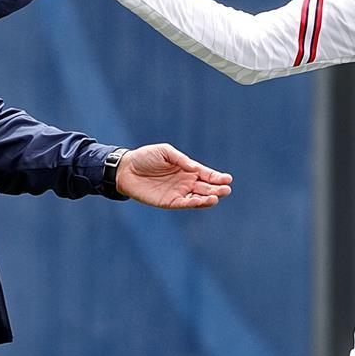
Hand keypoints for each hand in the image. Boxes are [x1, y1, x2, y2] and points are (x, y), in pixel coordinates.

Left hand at [115, 143, 232, 208]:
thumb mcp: (165, 152)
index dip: (217, 177)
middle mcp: (185, 182)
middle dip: (217, 189)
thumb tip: (195, 168)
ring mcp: (178, 193)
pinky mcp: (169, 202)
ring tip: (217, 197)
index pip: (206, 174)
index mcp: (187, 168)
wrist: (126, 169)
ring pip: (198, 198)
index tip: (227, 179)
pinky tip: (201, 201)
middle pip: (206, 187)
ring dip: (208, 198)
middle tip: (226, 189)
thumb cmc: (146, 157)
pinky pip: (184, 204)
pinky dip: (193, 203)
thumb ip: (181, 159)